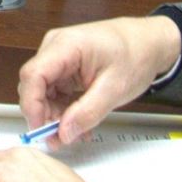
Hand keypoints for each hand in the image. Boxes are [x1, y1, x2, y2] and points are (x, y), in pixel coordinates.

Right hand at [17, 16, 181, 146]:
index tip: (41, 129)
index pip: (33, 75)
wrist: (149, 43)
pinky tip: (78, 122)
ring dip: (55, 115)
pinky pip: (55, 91)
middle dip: (44, 115)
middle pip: (34, 85)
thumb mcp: (115, 89)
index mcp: (67, 45)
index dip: (32, 105)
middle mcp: (56, 47)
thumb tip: (64, 132)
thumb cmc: (136, 54)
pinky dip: (63, 109)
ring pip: (43, 92)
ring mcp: (59, 56)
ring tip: (75, 132)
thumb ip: (87, 113)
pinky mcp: (65, 66)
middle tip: (60, 138)